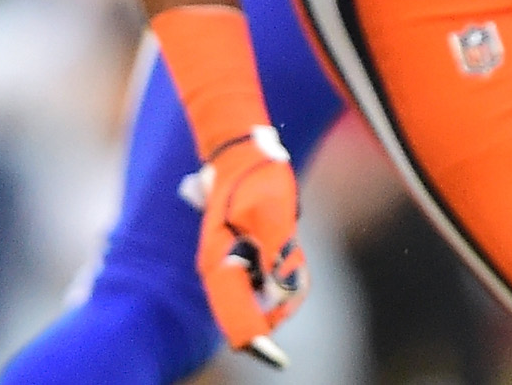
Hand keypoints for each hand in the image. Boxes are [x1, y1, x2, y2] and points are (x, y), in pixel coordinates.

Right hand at [177, 127, 305, 366]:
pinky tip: (289, 247)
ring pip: (265, 299)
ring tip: (289, 244)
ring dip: (286, 285)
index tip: (279, 361)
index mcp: (219, 264)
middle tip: (292, 264)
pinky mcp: (242, 260)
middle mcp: (220, 270)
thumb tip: (276, 294)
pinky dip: (287, 275)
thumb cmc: (256, 179)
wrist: (241, 151)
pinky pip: (269, 283)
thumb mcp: (272, 215)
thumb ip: (273, 257)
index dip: (257, 343)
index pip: (235, 320)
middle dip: (280, 305)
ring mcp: (230, 265)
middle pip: (254, 315)